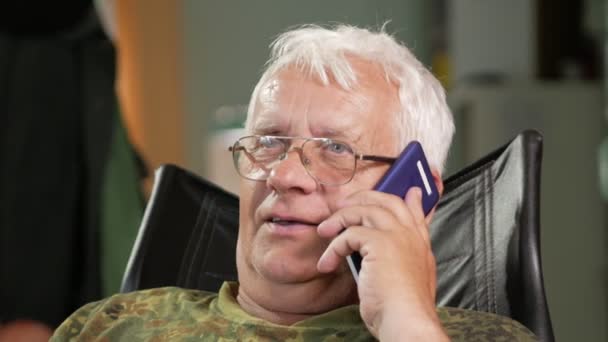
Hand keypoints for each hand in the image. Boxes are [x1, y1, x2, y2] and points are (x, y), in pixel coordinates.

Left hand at [316, 188, 447, 340]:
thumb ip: (403, 260)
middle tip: (345, 204)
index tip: (411, 191)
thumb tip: (387, 253)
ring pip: (364, 210)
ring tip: (324, 231)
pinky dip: (333, 248)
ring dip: (339, 219)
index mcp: (420, 245)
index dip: (412, 200)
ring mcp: (396, 236)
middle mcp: (410, 235)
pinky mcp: (379, 243)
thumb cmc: (402, 308)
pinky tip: (327, 263)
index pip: (416, 213)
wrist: (405, 320)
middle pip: (388, 201)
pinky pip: (348, 235)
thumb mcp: (412, 279)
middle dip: (364, 197)